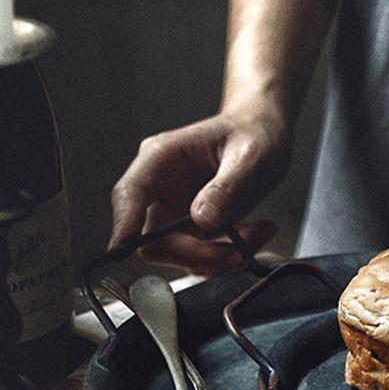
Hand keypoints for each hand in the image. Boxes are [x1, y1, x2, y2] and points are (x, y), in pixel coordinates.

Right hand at [109, 106, 288, 275]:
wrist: (266, 135)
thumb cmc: (253, 132)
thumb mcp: (249, 155)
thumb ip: (227, 187)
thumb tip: (202, 220)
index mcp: (162, 158)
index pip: (130, 194)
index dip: (124, 223)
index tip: (122, 247)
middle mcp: (162, 189)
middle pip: (154, 240)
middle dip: (198, 254)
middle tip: (241, 249)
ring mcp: (176, 213)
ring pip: (180, 255)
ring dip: (221, 256)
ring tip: (259, 232)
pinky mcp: (194, 230)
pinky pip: (202, 258)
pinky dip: (230, 256)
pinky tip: (256, 233)